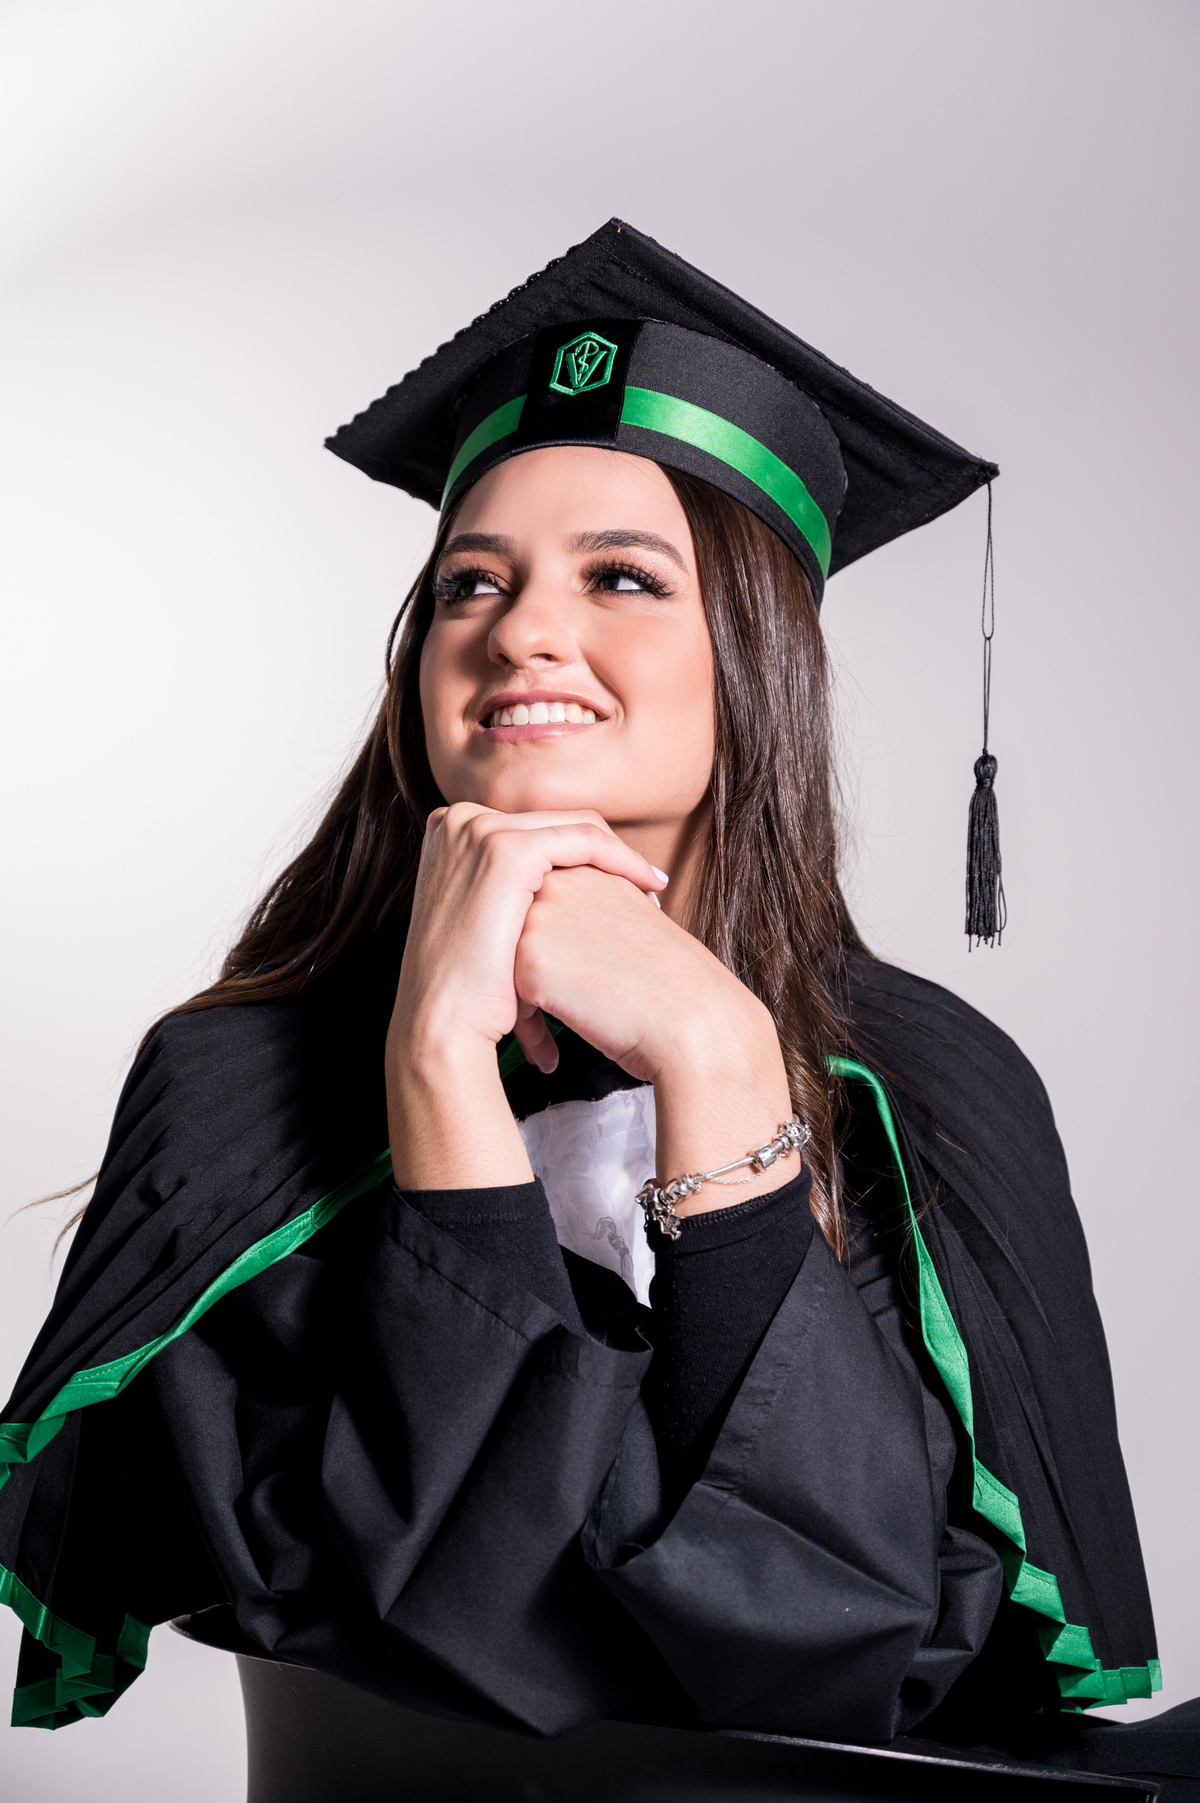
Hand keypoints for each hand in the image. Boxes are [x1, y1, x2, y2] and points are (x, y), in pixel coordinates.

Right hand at [386, 804, 664, 1188]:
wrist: (443, 1024)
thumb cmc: (470, 990)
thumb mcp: (485, 924)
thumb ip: (513, 894)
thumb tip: (558, 895)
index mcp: (452, 831)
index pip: (537, 828)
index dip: (584, 854)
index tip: (621, 883)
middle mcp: (462, 820)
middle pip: (557, 822)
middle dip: (607, 853)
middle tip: (647, 885)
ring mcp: (481, 832)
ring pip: (577, 827)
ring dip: (623, 857)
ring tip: (654, 890)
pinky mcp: (506, 851)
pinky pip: (586, 840)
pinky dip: (624, 860)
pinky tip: (649, 886)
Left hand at [514, 868, 794, 1212]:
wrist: (696, 1021)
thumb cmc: (674, 987)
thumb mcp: (633, 925)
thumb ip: (592, 913)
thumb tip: (561, 937)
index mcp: (589, 869)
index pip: (542, 907)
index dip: (554, 955)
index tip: (575, 994)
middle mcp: (559, 881)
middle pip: (514, 928)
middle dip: (521, 975)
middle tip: (539, 1021)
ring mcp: (539, 916)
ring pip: (501, 960)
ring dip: (518, 1003)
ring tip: (542, 1041)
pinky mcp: (528, 958)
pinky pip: (504, 994)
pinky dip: (524, 1027)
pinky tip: (548, 1056)